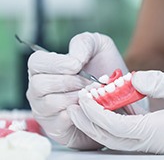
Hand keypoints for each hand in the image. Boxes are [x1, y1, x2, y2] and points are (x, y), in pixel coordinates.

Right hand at [26, 32, 134, 148]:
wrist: (119, 95)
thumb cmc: (104, 69)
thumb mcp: (98, 47)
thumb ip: (83, 44)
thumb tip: (73, 60)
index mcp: (45, 67)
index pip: (36, 62)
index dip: (55, 63)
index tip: (77, 66)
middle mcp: (39, 89)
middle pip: (40, 84)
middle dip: (70, 82)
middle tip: (90, 82)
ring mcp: (45, 110)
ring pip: (50, 103)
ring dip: (77, 97)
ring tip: (93, 94)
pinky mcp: (56, 128)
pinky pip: (61, 121)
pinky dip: (80, 112)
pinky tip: (91, 106)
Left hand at [68, 70, 163, 156]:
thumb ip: (160, 82)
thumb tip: (134, 79)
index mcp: (161, 131)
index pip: (117, 127)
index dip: (96, 113)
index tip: (84, 97)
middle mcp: (157, 143)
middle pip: (113, 139)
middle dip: (91, 122)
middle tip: (76, 103)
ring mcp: (161, 145)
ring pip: (121, 141)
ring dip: (101, 125)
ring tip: (88, 107)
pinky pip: (133, 138)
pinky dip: (116, 126)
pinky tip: (113, 113)